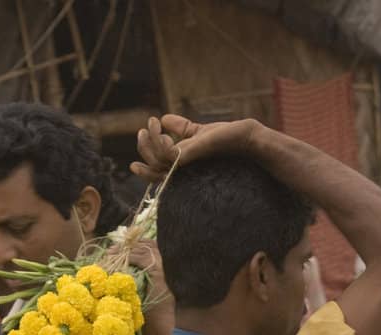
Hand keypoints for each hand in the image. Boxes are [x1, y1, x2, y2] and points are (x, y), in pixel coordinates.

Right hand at [131, 114, 257, 181]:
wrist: (245, 138)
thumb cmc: (226, 138)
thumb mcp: (199, 132)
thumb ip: (182, 129)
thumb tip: (165, 118)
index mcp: (183, 165)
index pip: (158, 170)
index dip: (144, 165)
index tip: (135, 155)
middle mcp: (184, 169)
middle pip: (154, 166)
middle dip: (144, 147)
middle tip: (144, 129)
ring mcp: (188, 165)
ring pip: (159, 160)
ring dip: (151, 141)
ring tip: (154, 125)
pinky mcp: (193, 156)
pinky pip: (170, 155)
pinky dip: (162, 142)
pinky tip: (163, 127)